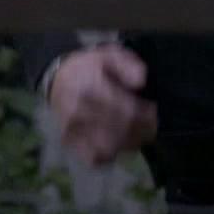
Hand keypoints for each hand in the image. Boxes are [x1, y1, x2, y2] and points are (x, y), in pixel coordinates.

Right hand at [47, 43, 158, 167]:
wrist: (58, 79)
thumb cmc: (89, 67)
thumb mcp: (110, 55)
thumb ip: (127, 66)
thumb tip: (141, 82)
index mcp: (91, 87)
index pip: (126, 111)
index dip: (146, 116)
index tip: (154, 112)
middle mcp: (79, 111)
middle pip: (121, 131)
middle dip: (143, 130)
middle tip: (152, 124)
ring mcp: (73, 130)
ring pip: (110, 148)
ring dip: (129, 143)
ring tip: (137, 133)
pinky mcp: (70, 142)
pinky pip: (95, 159)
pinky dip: (111, 155)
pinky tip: (118, 143)